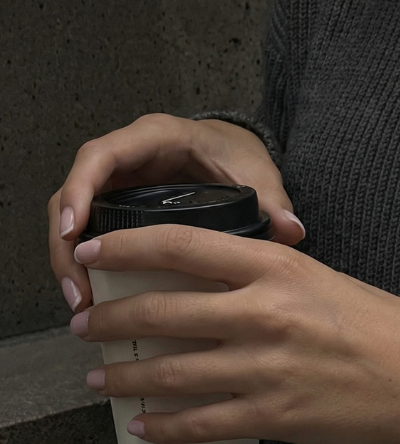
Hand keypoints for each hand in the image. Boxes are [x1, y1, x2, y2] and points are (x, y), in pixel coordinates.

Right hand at [48, 113, 302, 312]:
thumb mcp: (255, 174)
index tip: (72, 230)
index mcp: (153, 138)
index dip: (78, 191)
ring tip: (81, 305)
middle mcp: (125, 157)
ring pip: (71, 218)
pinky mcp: (116, 207)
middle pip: (72, 193)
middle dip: (65, 243)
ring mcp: (115, 183)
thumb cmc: (238, 156)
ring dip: (68, 260)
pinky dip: (86, 265)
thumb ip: (272, 200)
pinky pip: (88, 233)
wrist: (234, 153)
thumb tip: (291, 231)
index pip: (100, 156)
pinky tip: (94, 299)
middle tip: (77, 292)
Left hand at [71, 224, 399, 443]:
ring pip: (171, 371)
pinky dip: (165, 425)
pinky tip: (143, 425)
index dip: (125, 248)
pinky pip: (202, 422)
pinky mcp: (274, 416)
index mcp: (279, 266)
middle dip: (110, 319)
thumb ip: (273, 277)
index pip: (182, 246)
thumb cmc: (389, 328)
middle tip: (84, 326)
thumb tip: (225, 282)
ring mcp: (266, 367)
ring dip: (124, 376)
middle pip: (162, 310)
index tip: (92, 253)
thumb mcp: (327, 280)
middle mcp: (265, 312)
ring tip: (99, 379)